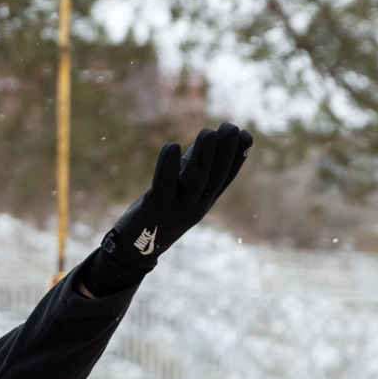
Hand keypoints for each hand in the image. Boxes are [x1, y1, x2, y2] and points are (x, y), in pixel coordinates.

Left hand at [101, 122, 253, 268]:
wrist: (131, 251)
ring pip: (196, 180)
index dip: (237, 158)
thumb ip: (189, 171)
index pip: (225, 179)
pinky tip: (173, 146)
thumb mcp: (177, 196)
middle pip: (215, 178)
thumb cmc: (154, 217)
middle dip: (225, 152)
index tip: (246, 135)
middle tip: (231, 126)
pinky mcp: (155, 208)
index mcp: (202, 205)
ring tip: (209, 132)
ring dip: (204, 154)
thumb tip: (203, 143)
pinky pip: (165, 183)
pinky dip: (169, 164)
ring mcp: (176, 210)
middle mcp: (194, 208)